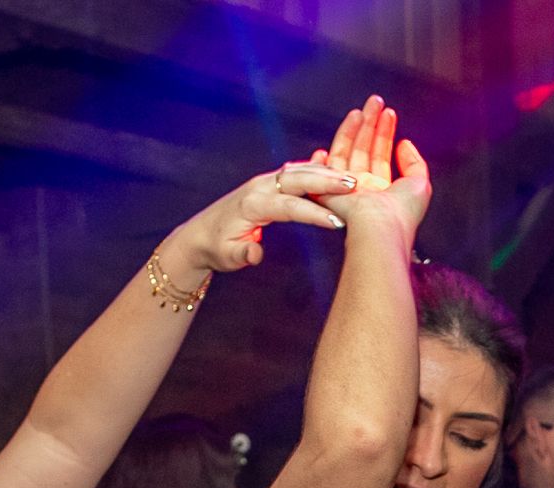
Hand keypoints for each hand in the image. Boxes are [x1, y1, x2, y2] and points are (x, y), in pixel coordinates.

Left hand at [172, 160, 358, 273]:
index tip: (337, 222)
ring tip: (352, 179)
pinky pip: (294, 171)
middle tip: (354, 186)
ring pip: (299, 171)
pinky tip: (332, 165)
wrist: (200, 234)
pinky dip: (314, 168)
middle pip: (298, 179)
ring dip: (325, 173)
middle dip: (327, 181)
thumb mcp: (227, 256)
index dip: (314, 214)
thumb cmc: (216, 247)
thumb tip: (255, 254)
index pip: (290, 206)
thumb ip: (243, 253)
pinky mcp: (268, 182)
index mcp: (253, 205)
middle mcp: (259, 187)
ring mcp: (264, 182)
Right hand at [307, 95, 431, 234]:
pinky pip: (327, 164)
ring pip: (347, 152)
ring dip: (354, 129)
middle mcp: (363, 189)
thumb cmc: (401, 213)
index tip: (389, 113)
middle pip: (363, 150)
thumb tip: (405, 143)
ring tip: (362, 110)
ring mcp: (345, 188)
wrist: (379, 226)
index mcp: (382, 191)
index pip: (381, 156)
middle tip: (375, 102)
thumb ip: (415, 162)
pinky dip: (333, 146)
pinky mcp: (328, 189)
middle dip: (369, 124)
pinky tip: (339, 132)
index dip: (385, 133)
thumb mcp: (419, 184)